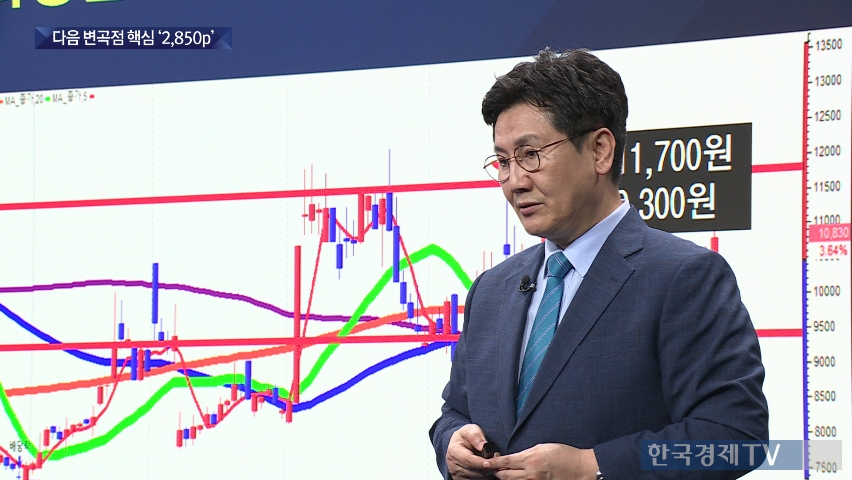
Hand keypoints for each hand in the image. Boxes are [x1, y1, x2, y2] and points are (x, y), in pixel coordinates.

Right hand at [446, 424, 494, 478]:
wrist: (458, 444)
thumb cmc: (465, 437)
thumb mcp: (470, 430)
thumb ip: (476, 436)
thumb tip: (482, 446)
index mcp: (454, 451)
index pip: (469, 460)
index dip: (480, 462)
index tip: (490, 462)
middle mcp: (453, 465)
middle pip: (474, 471)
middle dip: (488, 467)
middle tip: (497, 460)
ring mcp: (457, 474)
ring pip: (477, 478)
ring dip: (487, 472)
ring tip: (493, 463)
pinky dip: (485, 476)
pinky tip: (488, 469)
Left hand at [482, 443, 597, 479]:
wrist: (580, 468)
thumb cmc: (563, 454)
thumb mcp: (543, 447)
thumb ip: (526, 453)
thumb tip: (514, 458)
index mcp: (530, 459)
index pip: (505, 461)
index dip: (493, 462)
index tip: (485, 462)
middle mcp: (530, 474)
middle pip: (505, 475)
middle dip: (497, 472)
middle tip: (492, 468)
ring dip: (505, 478)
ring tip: (502, 474)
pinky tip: (516, 478)